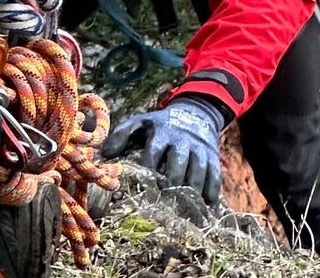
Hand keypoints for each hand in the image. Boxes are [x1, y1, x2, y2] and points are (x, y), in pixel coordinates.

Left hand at [101, 96, 224, 202]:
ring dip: (192, 189)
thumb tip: (105, 154)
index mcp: (163, 132)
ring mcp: (200, 148)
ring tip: (185, 206)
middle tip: (164, 201)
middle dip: (171, 181)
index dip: (149, 166)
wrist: (196, 113)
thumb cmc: (162, 125)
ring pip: (198, 170)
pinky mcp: (213, 156)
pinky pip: (215, 174)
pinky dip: (212, 189)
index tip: (142, 185)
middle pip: (178, 162)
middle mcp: (183, 140)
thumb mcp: (141, 123)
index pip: (154, 150)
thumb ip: (122, 135)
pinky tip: (208, 203)